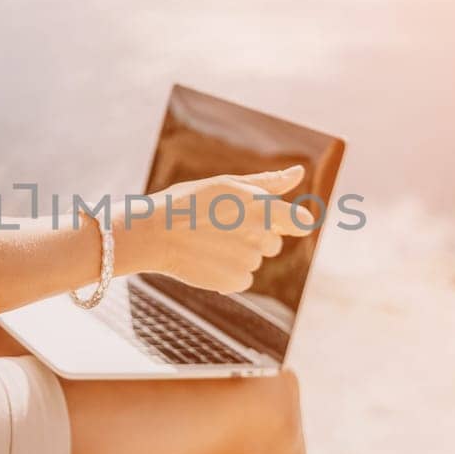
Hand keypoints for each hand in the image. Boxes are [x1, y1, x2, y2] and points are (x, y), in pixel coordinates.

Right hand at [120, 165, 314, 293]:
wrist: (154, 232)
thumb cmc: (188, 202)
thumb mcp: (227, 184)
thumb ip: (268, 183)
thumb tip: (299, 173)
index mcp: (262, 205)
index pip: (301, 221)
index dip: (294, 224)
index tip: (284, 225)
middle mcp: (261, 232)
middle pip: (273, 243)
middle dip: (253, 238)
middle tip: (219, 228)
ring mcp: (250, 259)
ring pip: (254, 261)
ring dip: (237, 255)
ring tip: (207, 243)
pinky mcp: (236, 280)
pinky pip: (241, 279)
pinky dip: (227, 274)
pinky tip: (205, 260)